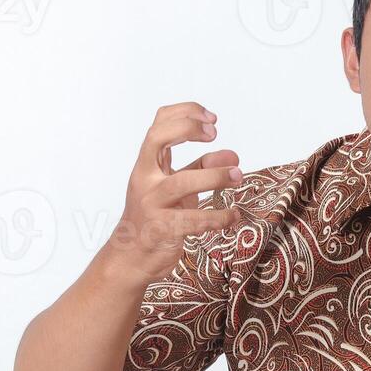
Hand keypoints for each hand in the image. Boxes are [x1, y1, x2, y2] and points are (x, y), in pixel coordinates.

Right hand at [106, 102, 242, 283]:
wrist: (132, 257)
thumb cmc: (156, 217)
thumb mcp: (179, 188)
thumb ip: (202, 169)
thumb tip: (232, 156)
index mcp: (147, 165)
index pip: (158, 124)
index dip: (184, 113)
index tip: (211, 119)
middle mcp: (145, 180)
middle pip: (157, 140)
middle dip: (187, 129)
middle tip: (215, 135)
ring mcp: (151, 204)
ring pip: (181, 183)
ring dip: (214, 177)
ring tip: (237, 176)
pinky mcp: (161, 230)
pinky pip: (193, 221)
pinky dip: (218, 217)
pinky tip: (233, 216)